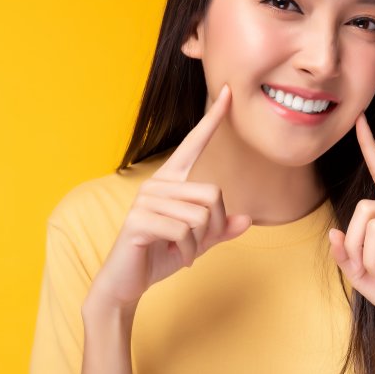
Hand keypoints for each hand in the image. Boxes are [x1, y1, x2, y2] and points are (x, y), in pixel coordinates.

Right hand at [87, 84, 251, 311]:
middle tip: (196, 244)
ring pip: (200, 216)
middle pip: (213, 194)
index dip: (213, 119)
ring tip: (181, 251)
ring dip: (198, 244)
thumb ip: (220, 230)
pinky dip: (188, 251)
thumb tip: (246, 220)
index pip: (195, 143)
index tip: (228, 91)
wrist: (128, 282)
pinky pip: (183, 231)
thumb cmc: (161, 255)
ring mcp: (145, 199)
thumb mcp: (197, 242)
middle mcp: (157, 183)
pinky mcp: (138, 219)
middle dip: (213, 227)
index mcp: (171, 180)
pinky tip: (175, 256)